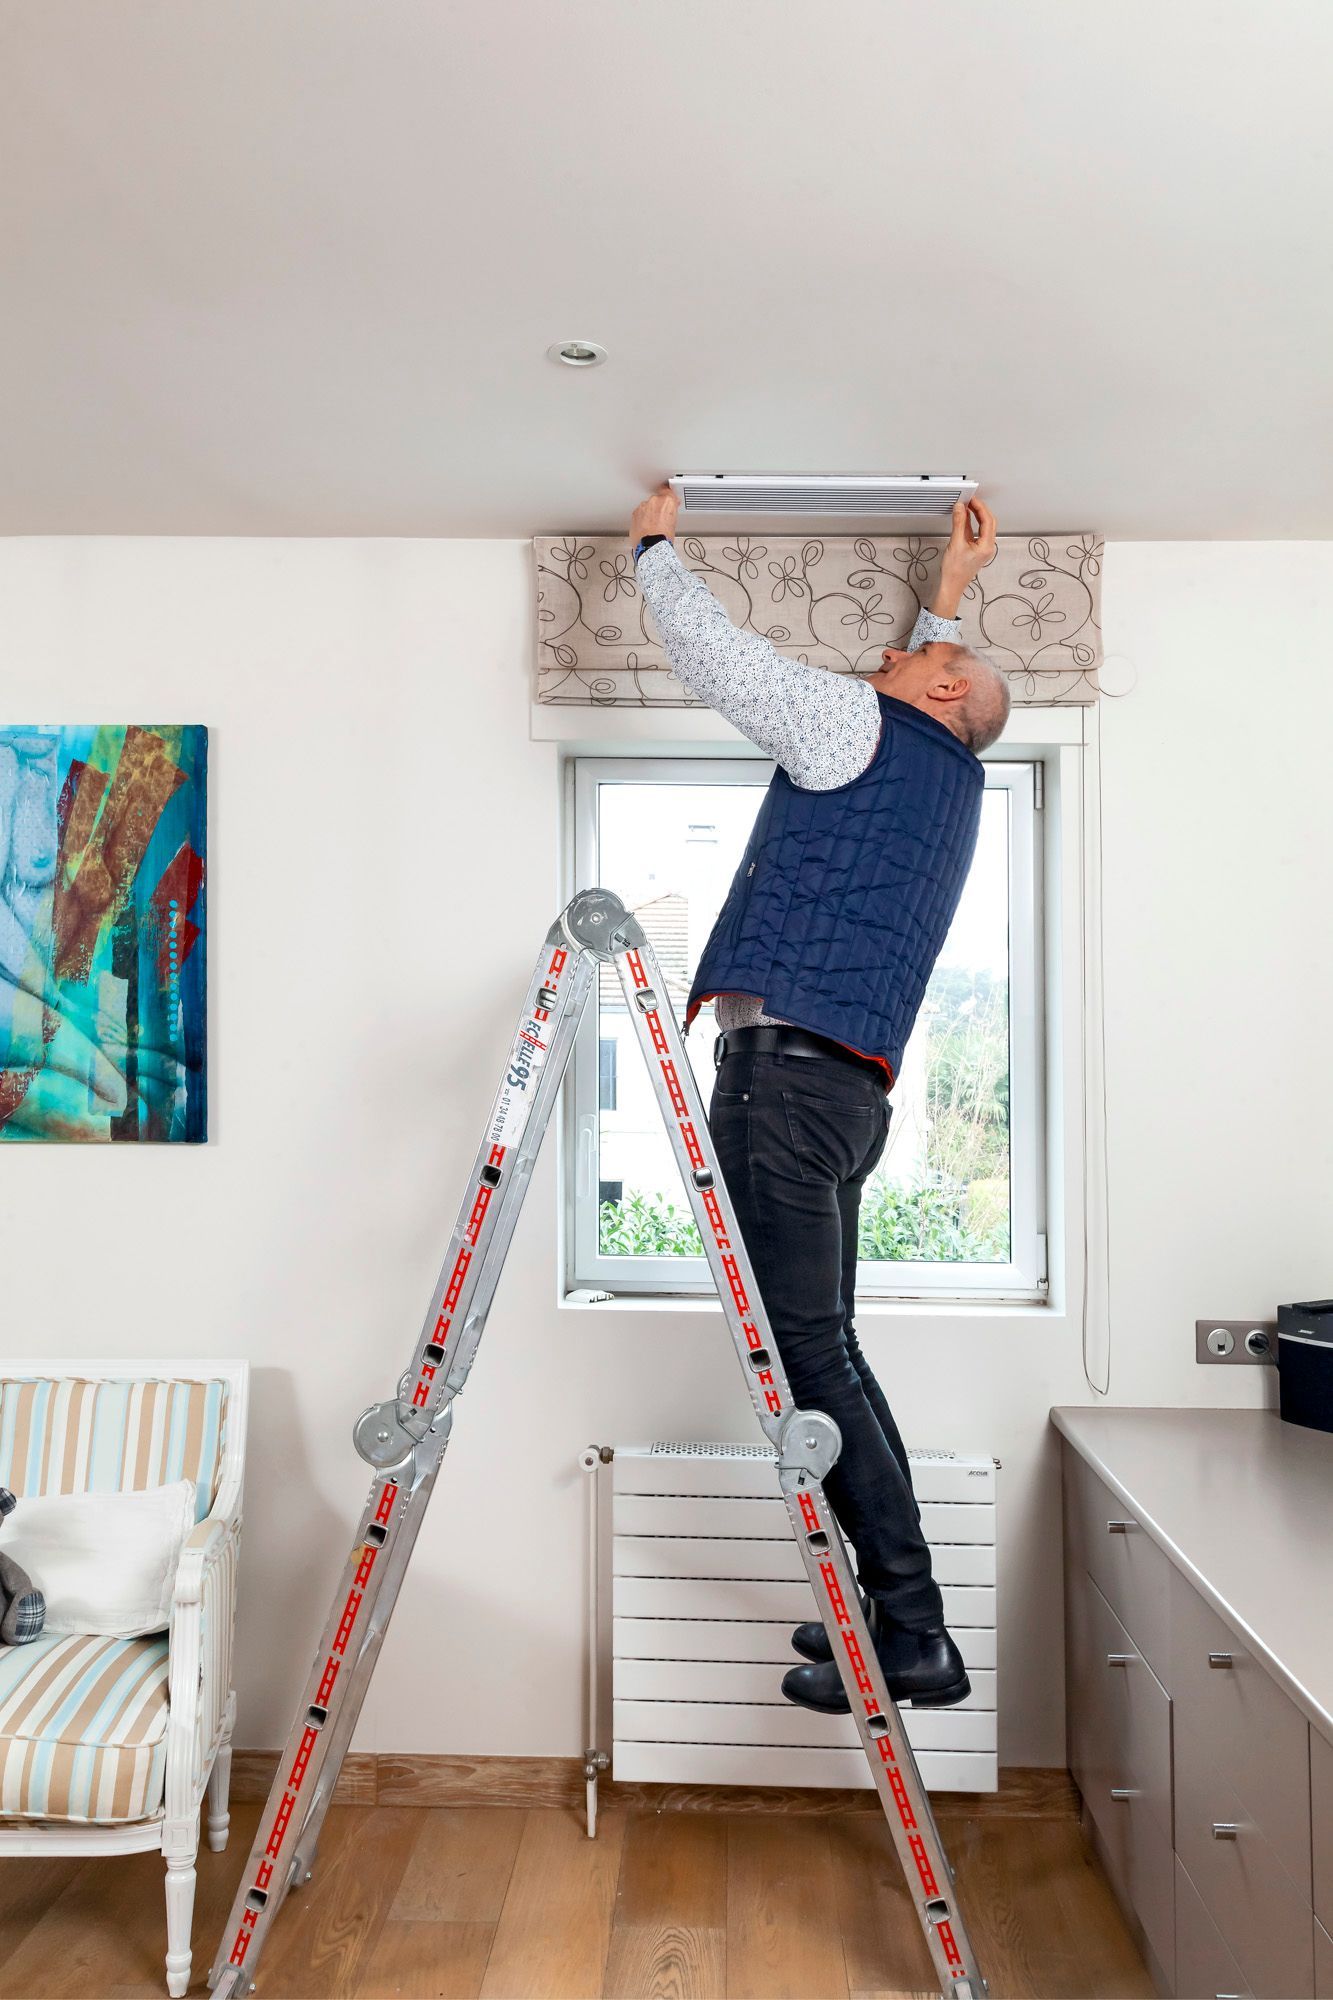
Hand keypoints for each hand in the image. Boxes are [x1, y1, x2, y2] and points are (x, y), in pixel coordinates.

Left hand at [629, 481, 678, 548]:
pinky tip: (645, 528)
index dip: (668, 495)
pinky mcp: (634, 513)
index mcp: (667, 501)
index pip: (667, 491)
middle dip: (658, 507)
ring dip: (649, 513)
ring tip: (652, 526)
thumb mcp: (674, 523)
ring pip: (647, 507)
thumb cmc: (663, 538)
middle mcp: (654, 501)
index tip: (668, 498)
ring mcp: (643, 506)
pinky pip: (639, 513)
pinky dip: (641, 518)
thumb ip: (670, 512)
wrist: (650, 546)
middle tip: (661, 518)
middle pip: (656, 500)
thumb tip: (667, 513)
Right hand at [933, 496, 995, 616]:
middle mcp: (988, 547)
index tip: (972, 499)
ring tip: (967, 507)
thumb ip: (958, 523)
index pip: (988, 520)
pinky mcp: (977, 549)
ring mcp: (983, 548)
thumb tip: (960, 508)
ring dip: (976, 516)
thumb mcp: (955, 543)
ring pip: (984, 527)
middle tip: (970, 501)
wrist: (951, 586)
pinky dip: (971, 523)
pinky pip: (977, 532)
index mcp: (986, 546)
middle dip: (980, 510)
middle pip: (989, 522)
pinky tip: (964, 518)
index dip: (980, 507)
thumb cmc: (954, 572)